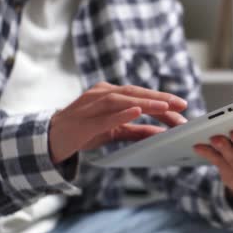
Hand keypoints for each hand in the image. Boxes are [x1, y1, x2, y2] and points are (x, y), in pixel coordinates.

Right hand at [49, 82, 187, 163]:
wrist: (51, 139)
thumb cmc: (84, 132)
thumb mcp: (115, 131)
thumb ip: (138, 131)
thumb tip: (162, 134)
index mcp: (110, 94)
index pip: (140, 94)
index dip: (162, 99)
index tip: (182, 105)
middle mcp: (101, 94)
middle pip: (134, 93)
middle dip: (159, 98)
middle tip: (181, 104)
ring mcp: (90, 106)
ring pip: (122, 100)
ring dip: (145, 102)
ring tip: (165, 107)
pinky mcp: (83, 121)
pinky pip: (104, 116)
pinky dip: (121, 113)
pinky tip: (136, 111)